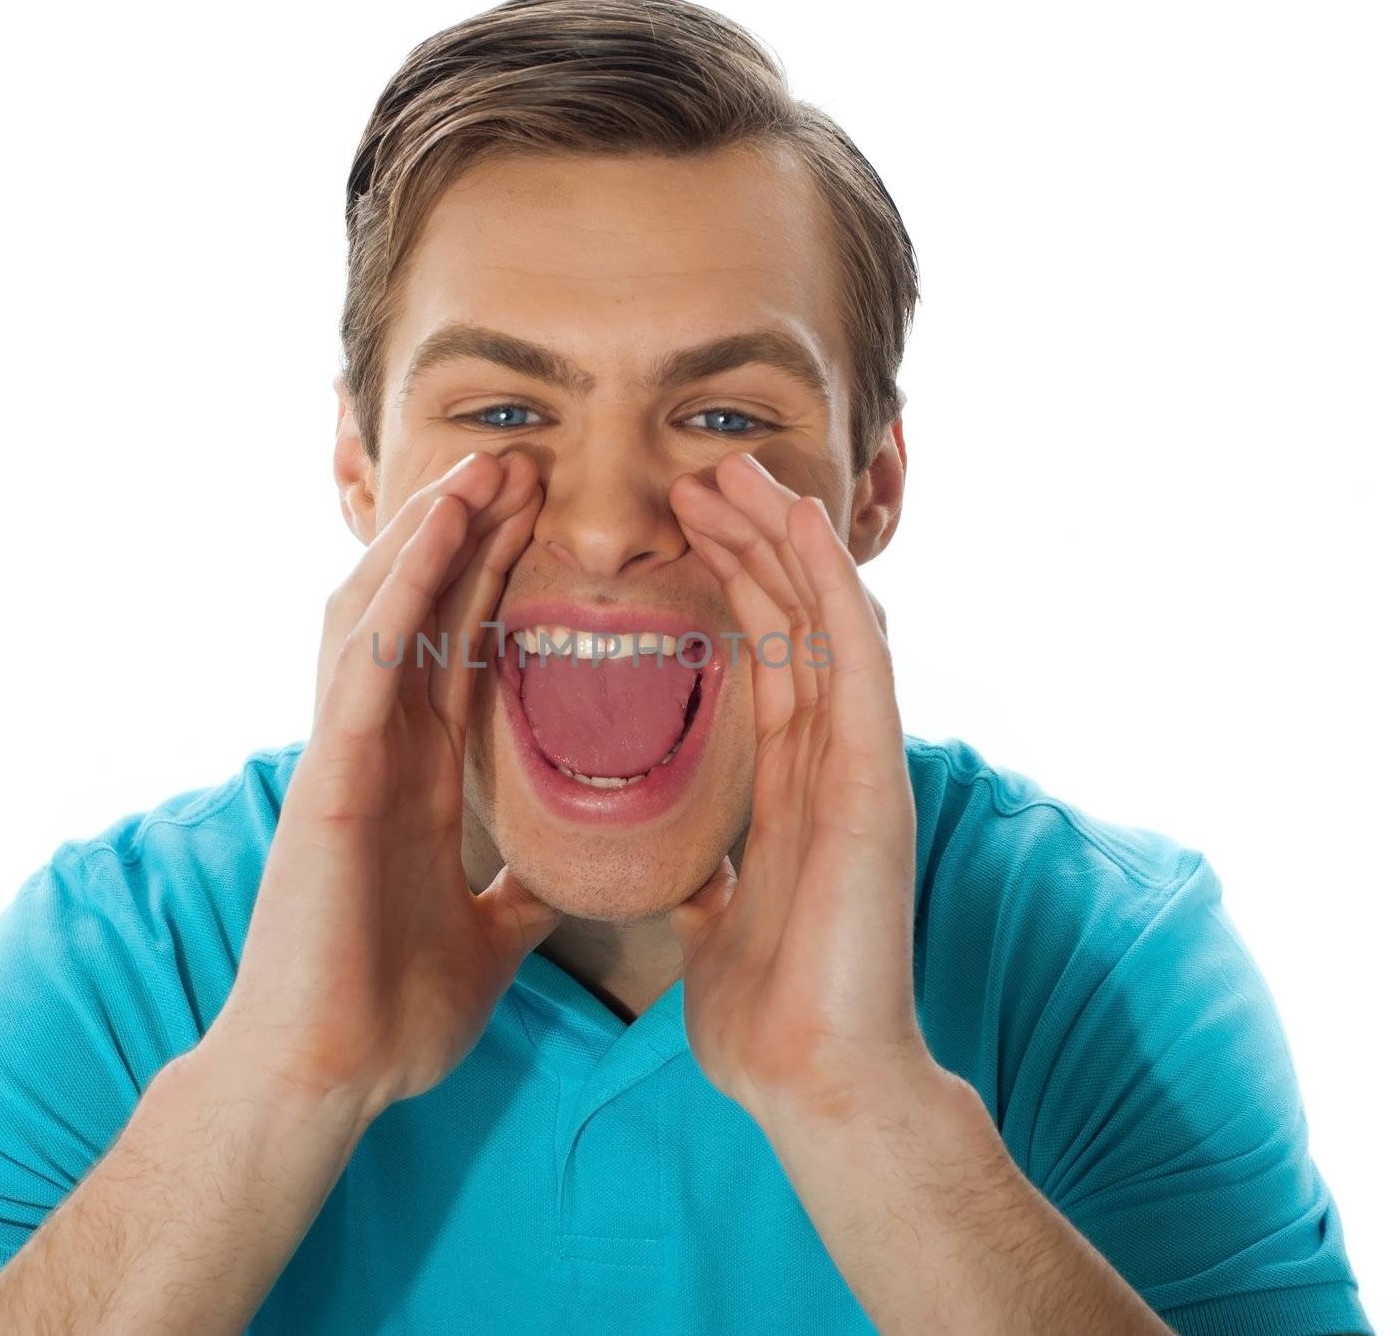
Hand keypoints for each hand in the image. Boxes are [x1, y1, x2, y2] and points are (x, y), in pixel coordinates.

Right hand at [206, 450, 563, 1116]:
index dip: (494, 579)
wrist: (329, 1080)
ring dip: (432, 536)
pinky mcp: (332, 779)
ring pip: (386, 614)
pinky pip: (369, 664)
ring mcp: (350, 757)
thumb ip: (517, 892)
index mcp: (418, 780)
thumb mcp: (487, 938)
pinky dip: (404, 592)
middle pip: (425, 614)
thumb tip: (561, 877)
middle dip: (470, 534)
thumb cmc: (390, 1014)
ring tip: (484, 467)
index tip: (540, 520)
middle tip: (523, 462)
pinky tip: (439, 532)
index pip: (459, 652)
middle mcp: (381, 752)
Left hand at [664, 451, 930, 1126]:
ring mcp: (858, 764)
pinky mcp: (874, 778)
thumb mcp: (719, 924)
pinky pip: (855, 657)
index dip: (728, 587)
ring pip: (824, 621)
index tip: (681, 532)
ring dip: (783, 540)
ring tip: (736, 472)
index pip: (761, 660)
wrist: (812, 1084)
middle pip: (790, 623)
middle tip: (696, 478)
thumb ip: (717, 881)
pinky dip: (829, 582)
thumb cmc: (770, 1015)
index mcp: (792, 787)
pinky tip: (799, 518)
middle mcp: (831, 761)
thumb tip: (691, 876)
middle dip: (747, 544)